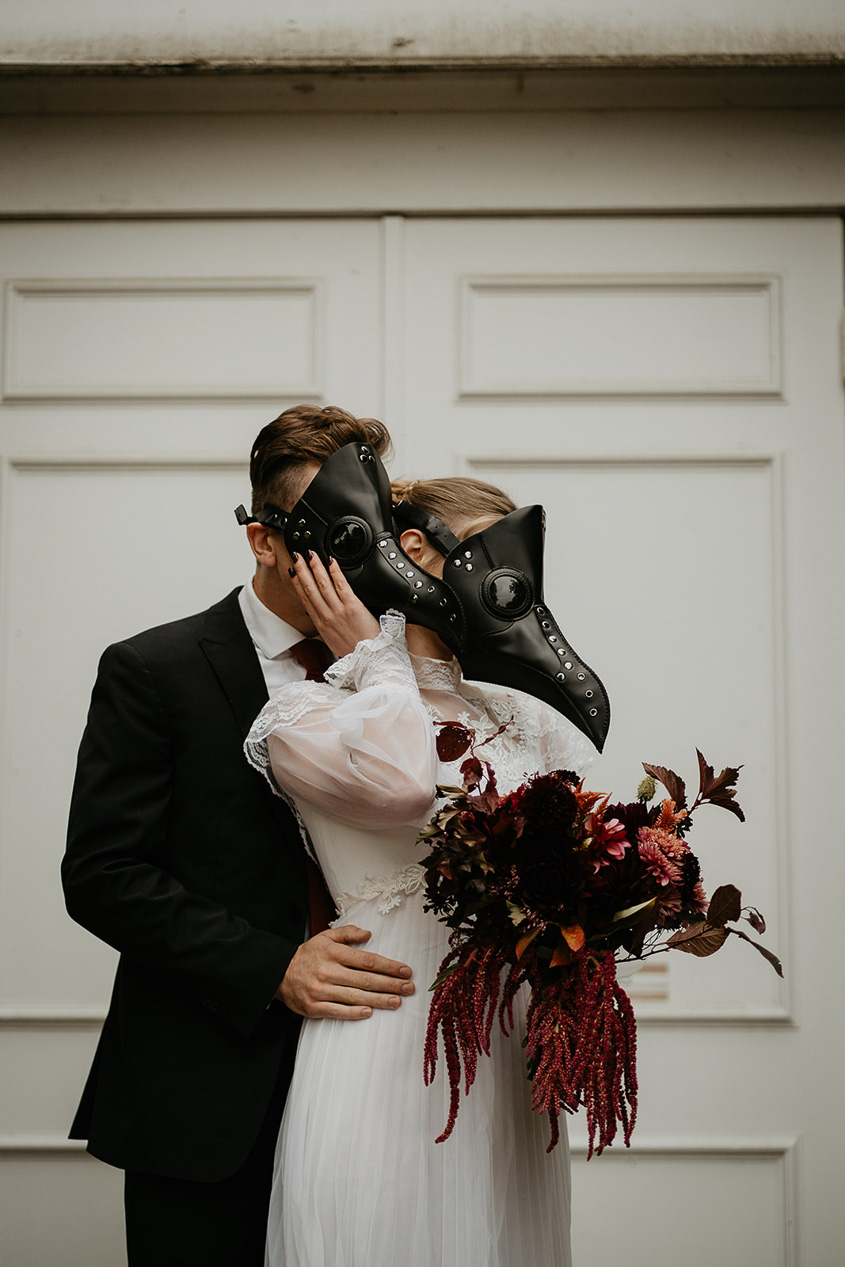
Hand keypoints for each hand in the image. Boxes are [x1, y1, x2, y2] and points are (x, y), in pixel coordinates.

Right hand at [277, 925, 414, 1019]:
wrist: (277, 972)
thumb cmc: (307, 955)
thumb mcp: (325, 937)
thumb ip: (347, 933)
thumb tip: (369, 934)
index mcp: (333, 953)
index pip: (367, 960)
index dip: (388, 966)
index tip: (405, 970)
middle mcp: (328, 971)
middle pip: (365, 979)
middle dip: (390, 984)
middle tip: (409, 988)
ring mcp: (320, 990)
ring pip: (355, 996)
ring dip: (378, 1000)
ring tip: (397, 1001)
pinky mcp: (313, 1007)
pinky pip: (337, 1011)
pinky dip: (354, 1012)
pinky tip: (369, 1012)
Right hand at [288, 551, 379, 658]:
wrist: (370, 659)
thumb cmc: (356, 651)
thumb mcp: (333, 641)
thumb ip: (327, 626)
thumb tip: (323, 616)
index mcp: (321, 625)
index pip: (305, 599)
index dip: (297, 584)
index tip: (292, 573)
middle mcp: (327, 617)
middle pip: (310, 589)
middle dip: (302, 571)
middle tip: (297, 557)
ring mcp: (339, 611)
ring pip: (322, 585)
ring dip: (315, 567)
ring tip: (310, 555)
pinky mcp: (352, 607)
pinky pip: (341, 585)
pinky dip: (334, 572)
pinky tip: (331, 562)